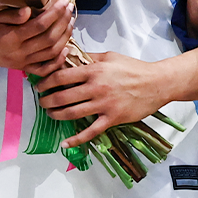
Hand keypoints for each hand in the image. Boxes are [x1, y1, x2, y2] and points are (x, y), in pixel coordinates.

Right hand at [0, 0, 71, 74]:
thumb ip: (11, 15)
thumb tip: (29, 10)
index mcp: (10, 38)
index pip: (39, 26)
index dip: (55, 13)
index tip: (64, 1)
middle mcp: (18, 53)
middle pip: (49, 39)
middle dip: (63, 23)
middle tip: (70, 9)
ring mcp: (21, 63)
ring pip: (51, 53)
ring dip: (65, 38)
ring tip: (70, 22)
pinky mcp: (22, 68)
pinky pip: (44, 69)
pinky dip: (57, 61)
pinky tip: (65, 48)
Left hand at [36, 51, 168, 144]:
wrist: (157, 83)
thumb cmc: (134, 68)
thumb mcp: (110, 56)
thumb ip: (88, 57)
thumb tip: (68, 53)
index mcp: (94, 70)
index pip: (61, 76)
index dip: (45, 82)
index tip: (40, 85)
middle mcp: (96, 88)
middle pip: (62, 96)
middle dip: (47, 100)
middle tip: (42, 101)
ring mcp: (104, 105)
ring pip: (72, 113)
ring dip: (56, 115)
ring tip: (50, 114)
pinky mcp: (112, 118)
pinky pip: (91, 131)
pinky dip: (76, 139)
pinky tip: (65, 144)